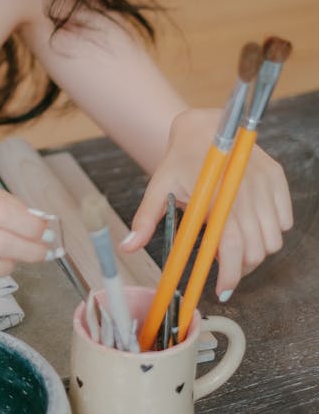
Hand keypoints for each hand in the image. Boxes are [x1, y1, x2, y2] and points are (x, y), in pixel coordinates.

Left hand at [120, 108, 292, 298]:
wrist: (203, 124)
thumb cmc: (180, 159)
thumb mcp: (158, 187)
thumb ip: (145, 220)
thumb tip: (128, 248)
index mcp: (215, 197)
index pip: (231, 247)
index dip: (229, 275)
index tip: (221, 289)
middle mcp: (245, 191)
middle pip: (256, 250)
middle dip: (240, 267)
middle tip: (224, 268)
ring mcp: (265, 184)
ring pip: (273, 240)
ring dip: (256, 250)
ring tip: (235, 245)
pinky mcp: (277, 178)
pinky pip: (284, 221)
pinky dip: (271, 230)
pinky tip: (251, 225)